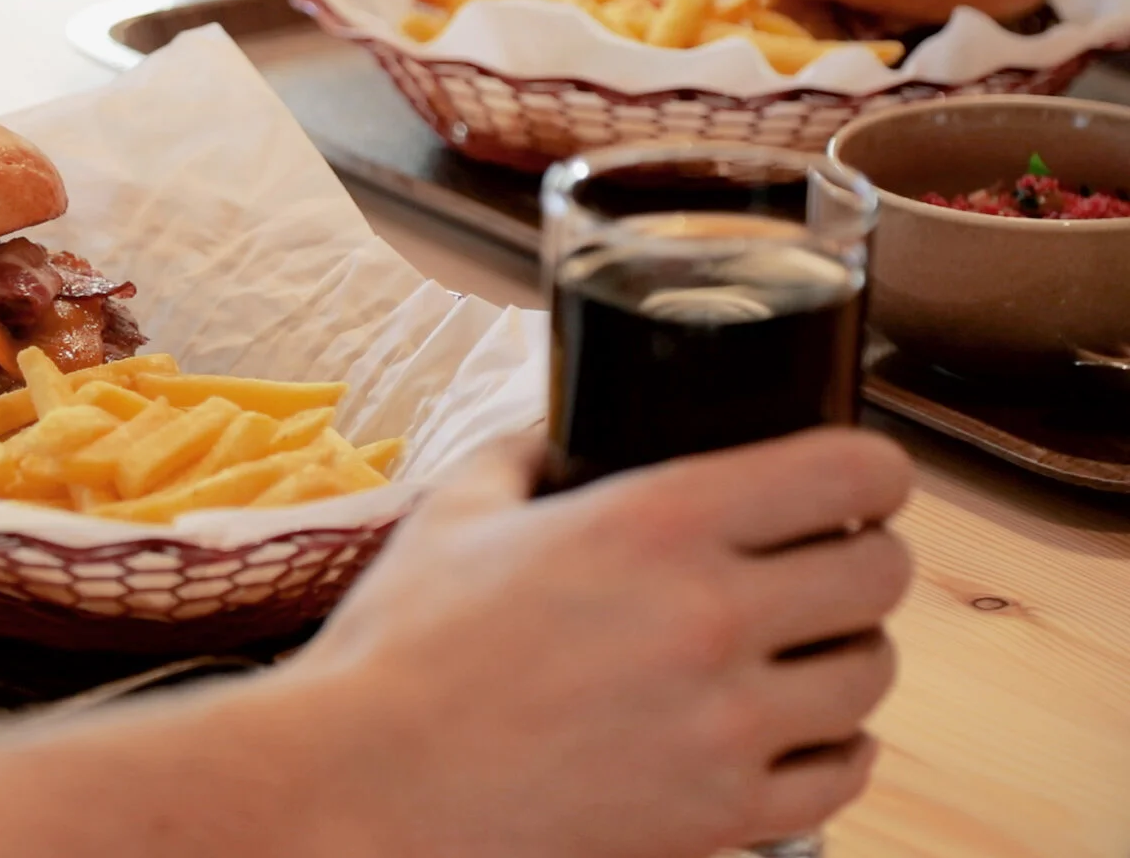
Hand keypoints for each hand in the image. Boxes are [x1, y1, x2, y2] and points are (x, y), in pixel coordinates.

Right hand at [290, 429, 912, 857]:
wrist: (364, 788)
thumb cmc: (397, 651)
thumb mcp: (453, 513)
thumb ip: (524, 450)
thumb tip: (565, 428)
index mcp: (656, 522)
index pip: (849, 472)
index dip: (871, 470)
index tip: (859, 482)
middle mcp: (710, 617)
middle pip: (881, 575)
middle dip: (861, 559)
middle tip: (824, 566)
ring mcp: (724, 726)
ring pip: (871, 676)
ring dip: (845, 655)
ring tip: (801, 653)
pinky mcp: (720, 817)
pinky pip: (843, 777)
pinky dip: (834, 750)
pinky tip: (795, 733)